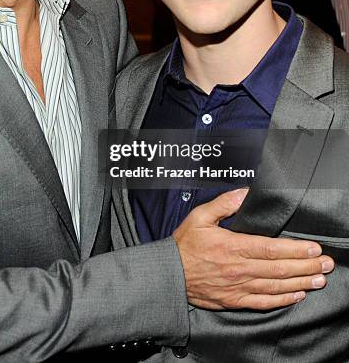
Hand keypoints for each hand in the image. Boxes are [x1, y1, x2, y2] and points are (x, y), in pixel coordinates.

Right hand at [173, 188, 333, 310]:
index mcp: (232, 247)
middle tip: (326, 264)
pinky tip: (296, 295)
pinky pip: (263, 302)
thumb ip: (224, 203)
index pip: (271, 249)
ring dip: (300, 283)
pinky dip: (282, 299)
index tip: (313, 248)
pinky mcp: (234, 300)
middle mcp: (238, 269)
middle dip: (306, 266)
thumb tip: (245, 193)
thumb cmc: (184, 245)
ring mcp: (237, 287)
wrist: (169, 274)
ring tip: (319, 279)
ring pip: (275, 286)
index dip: (295, 250)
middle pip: (279, 269)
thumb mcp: (199, 216)